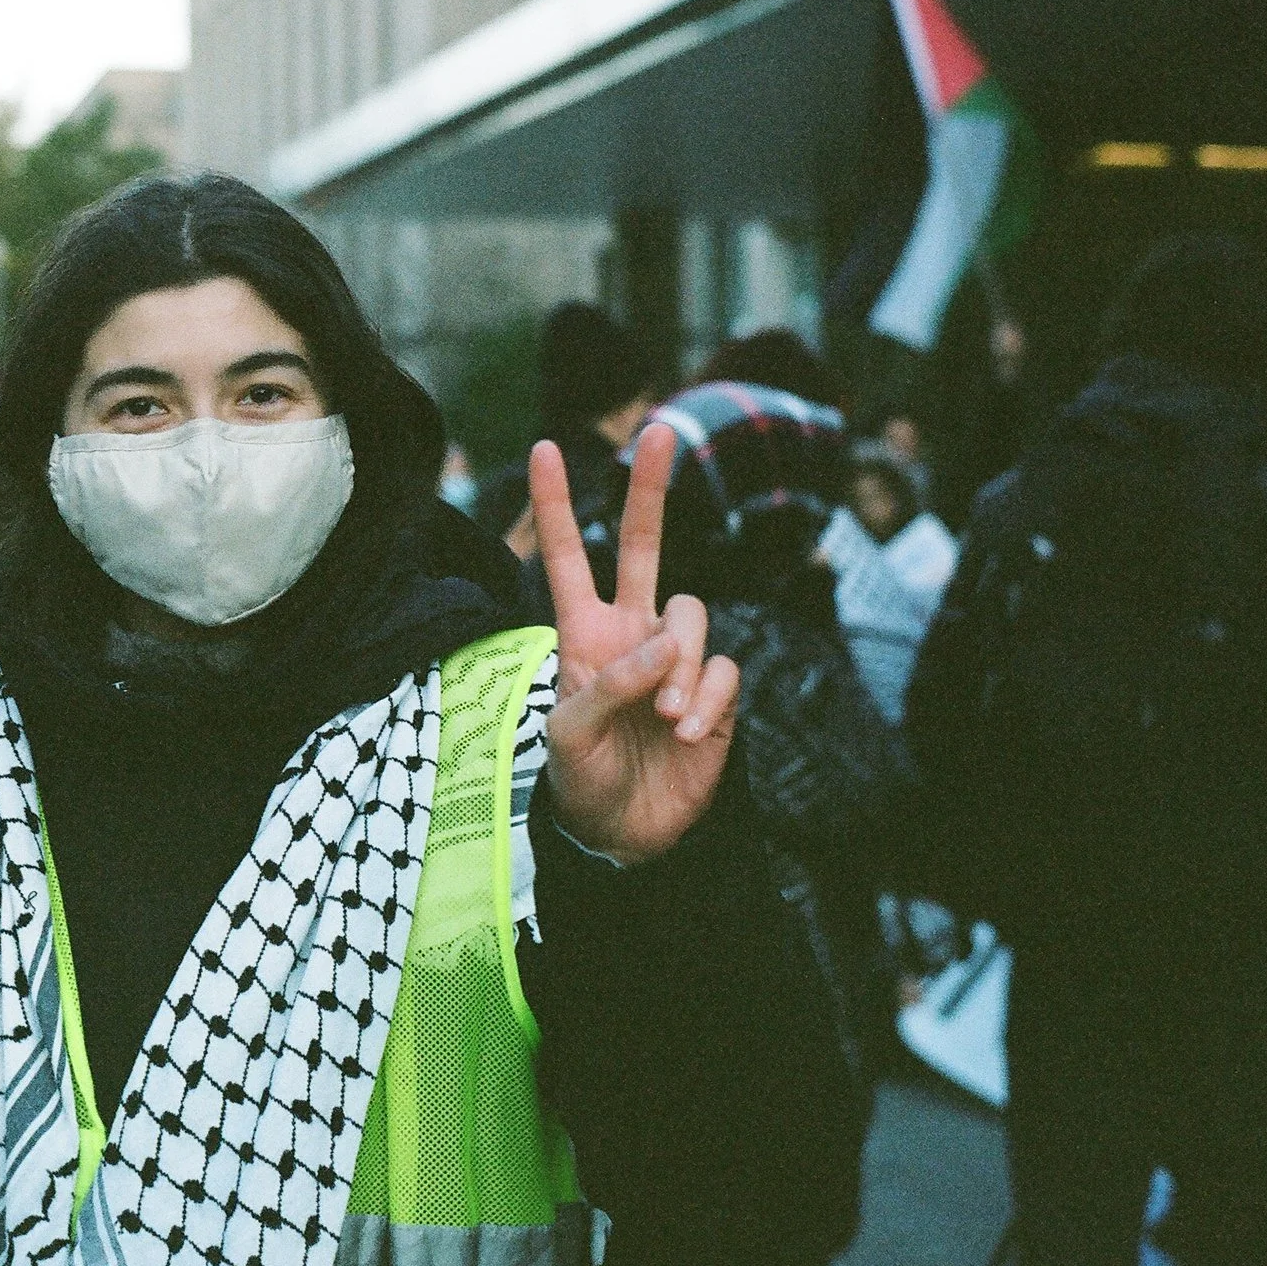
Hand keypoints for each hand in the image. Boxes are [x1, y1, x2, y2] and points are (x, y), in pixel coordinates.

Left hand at [532, 423, 737, 865]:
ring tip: (663, 718)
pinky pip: (722, 668)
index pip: (567, 558)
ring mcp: (676, 659)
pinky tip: (686, 733)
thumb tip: (660, 646)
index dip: (555, 506)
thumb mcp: (571, 736)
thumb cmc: (582, 780)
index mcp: (583, 634)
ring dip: (679, 665)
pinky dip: (705, 697)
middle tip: (658, 431)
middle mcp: (632, 633)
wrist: (625, 833)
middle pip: (646, 547)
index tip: (544, 448)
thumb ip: (605, 686)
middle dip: (650, 490)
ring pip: (691, 615)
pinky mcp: (714, 691)